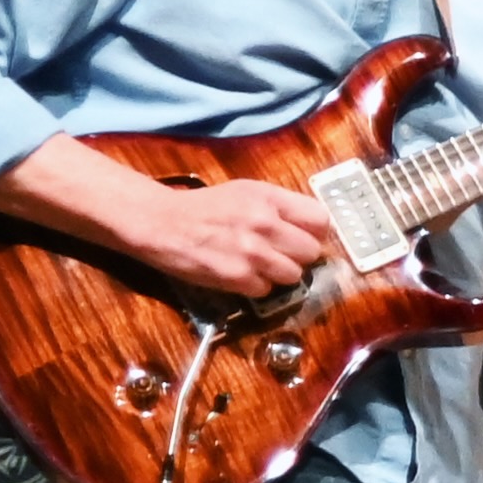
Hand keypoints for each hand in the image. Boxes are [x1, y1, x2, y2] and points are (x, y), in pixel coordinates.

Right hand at [124, 177, 335, 297]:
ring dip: (279, 273)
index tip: (305, 236)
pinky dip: (256, 285)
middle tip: (279, 252)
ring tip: (259, 263)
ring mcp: (252, 253)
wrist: (162, 223)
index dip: (316, 232)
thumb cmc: (206, 208)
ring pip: (294, 275)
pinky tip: (240, 273)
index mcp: (270, 199)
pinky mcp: (237, 277)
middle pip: (311, 252)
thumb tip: (315, 228)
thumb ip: (281, 207)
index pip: (321, 220)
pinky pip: (266, 289)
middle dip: (298, 255)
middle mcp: (265, 224)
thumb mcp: (247, 192)